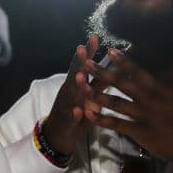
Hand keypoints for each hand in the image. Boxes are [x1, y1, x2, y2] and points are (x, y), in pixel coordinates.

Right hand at [39, 35, 100, 156]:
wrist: (58, 136)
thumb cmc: (77, 114)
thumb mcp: (89, 96)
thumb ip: (99, 83)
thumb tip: (114, 68)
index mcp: (76, 84)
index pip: (82, 64)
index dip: (88, 52)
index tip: (94, 36)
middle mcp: (69, 91)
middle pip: (74, 74)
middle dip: (78, 61)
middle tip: (82, 47)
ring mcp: (66, 106)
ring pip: (71, 94)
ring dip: (76, 85)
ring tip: (80, 75)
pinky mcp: (65, 122)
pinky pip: (70, 118)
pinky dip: (74, 114)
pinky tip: (78, 111)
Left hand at [84, 49, 172, 165]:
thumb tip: (171, 79)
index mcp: (160, 90)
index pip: (138, 72)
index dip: (123, 61)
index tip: (110, 50)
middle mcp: (150, 100)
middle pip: (122, 84)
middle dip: (103, 73)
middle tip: (87, 63)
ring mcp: (144, 116)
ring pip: (116, 103)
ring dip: (97, 94)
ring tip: (82, 86)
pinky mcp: (140, 132)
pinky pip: (117, 124)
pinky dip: (102, 119)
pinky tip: (89, 114)